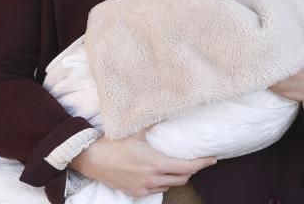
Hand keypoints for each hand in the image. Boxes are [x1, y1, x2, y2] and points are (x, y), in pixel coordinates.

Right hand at [69, 129, 215, 197]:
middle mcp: (153, 179)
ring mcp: (143, 188)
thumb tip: (166, 110)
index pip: (188, 167)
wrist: (90, 158)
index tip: (213, 160)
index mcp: (157, 164)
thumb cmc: (114, 143)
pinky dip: (161, 183)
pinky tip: (158, 175)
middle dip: (191, 171)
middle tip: (195, 161)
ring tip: (176, 167)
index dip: (202, 164)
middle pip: (182, 179)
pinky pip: (155, 191)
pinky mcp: (134, 193)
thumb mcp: (137, 130)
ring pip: (169, 186)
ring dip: (175, 178)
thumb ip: (154, 122)